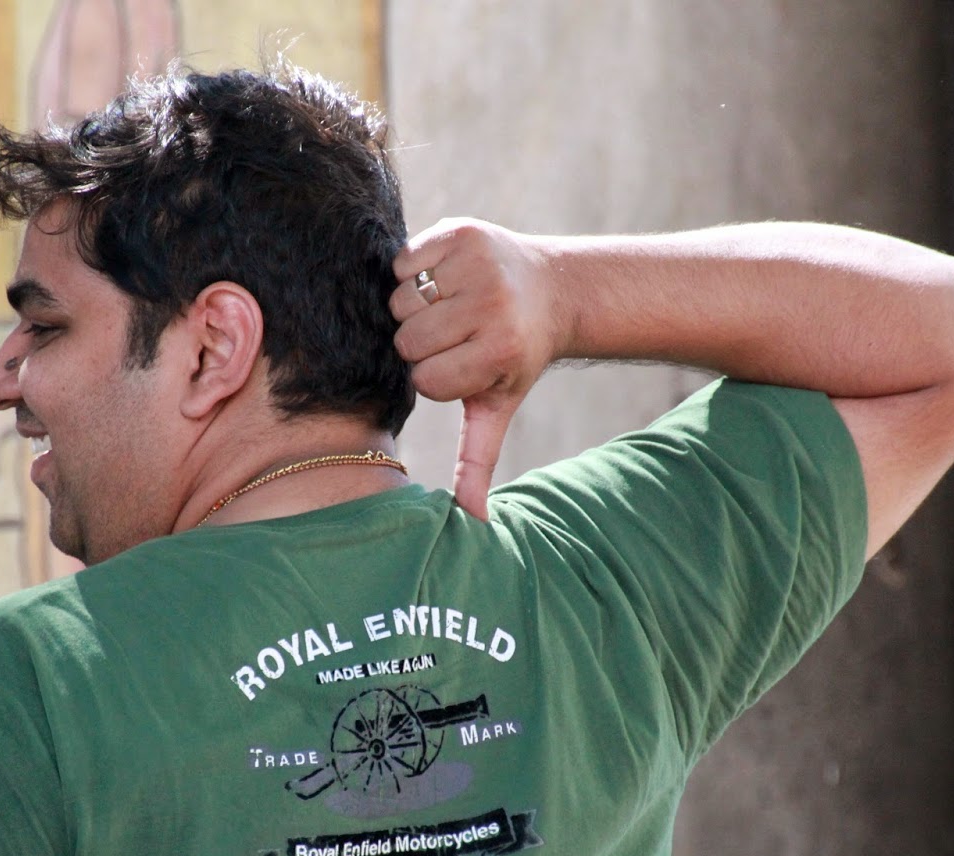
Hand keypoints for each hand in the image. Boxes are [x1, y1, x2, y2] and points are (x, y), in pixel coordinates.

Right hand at [390, 218, 561, 519]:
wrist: (552, 289)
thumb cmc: (514, 356)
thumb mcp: (497, 408)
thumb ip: (477, 462)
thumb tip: (472, 524)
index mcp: (497, 352)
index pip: (426, 378)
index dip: (437, 377)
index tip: (464, 365)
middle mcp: (490, 306)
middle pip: (409, 340)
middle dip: (423, 343)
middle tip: (454, 336)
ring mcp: (476, 265)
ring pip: (402, 301)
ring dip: (416, 308)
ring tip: (449, 308)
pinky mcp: (461, 232)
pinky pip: (404, 261)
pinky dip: (413, 271)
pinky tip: (443, 280)